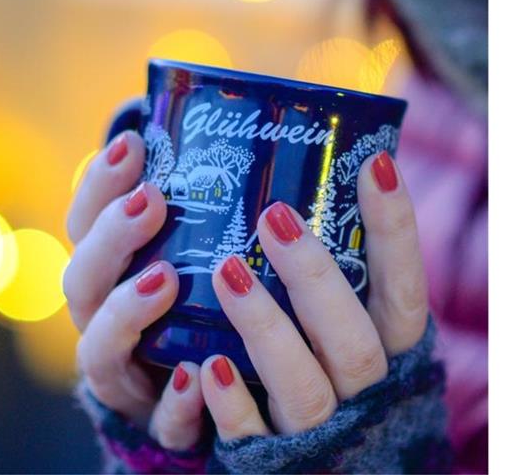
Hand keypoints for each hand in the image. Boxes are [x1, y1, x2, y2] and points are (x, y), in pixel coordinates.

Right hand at [64, 131, 204, 450]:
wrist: (199, 395)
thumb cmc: (196, 303)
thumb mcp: (194, 249)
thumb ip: (203, 203)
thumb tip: (222, 129)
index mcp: (107, 274)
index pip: (85, 224)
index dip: (99, 184)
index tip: (133, 144)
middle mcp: (102, 321)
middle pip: (82, 280)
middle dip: (110, 238)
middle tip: (152, 201)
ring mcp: (124, 375)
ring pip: (100, 350)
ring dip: (126, 312)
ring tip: (164, 278)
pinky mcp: (158, 421)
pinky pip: (158, 420)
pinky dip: (174, 401)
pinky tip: (198, 375)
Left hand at [199, 151, 428, 438]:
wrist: (322, 459)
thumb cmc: (325, 371)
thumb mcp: (345, 325)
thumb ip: (337, 276)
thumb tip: (305, 181)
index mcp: (386, 352)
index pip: (403, 290)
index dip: (396, 231)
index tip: (375, 164)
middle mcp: (361, 393)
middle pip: (353, 340)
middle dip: (315, 277)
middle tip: (274, 216)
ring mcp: (318, 430)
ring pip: (303, 386)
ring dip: (266, 329)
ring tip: (227, 270)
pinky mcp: (269, 459)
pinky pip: (251, 438)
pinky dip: (232, 404)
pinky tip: (207, 367)